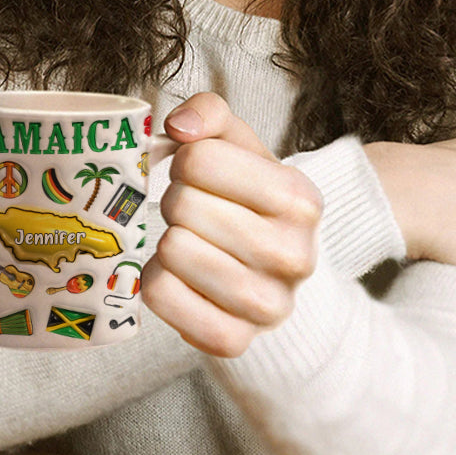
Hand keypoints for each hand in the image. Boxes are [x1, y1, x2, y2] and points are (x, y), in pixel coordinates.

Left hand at [141, 93, 321, 357]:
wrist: (271, 272)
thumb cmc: (244, 198)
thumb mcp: (237, 145)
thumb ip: (209, 113)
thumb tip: (177, 126)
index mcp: (300, 198)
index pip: (198, 159)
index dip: (185, 161)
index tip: (199, 174)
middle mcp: (295, 255)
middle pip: (181, 206)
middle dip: (175, 201)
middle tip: (192, 212)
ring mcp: (268, 306)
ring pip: (171, 251)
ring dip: (165, 240)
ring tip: (189, 241)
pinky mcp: (233, 341)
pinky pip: (160, 295)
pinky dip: (155, 281)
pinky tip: (179, 276)